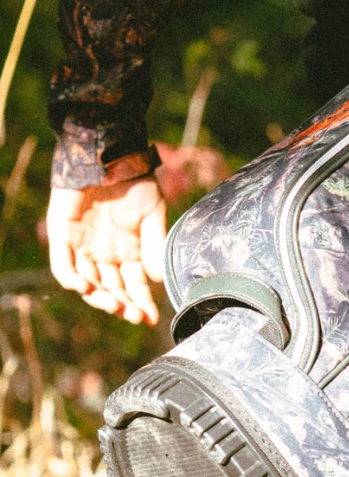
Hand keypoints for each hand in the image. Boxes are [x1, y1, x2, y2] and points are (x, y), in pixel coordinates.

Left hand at [47, 177, 166, 325]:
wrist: (108, 157)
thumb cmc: (135, 183)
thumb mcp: (153, 215)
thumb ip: (154, 246)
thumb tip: (157, 280)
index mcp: (130, 250)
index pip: (136, 285)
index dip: (143, 303)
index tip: (152, 319)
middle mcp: (107, 253)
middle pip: (113, 289)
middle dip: (124, 305)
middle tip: (134, 316)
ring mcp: (83, 246)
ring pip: (88, 283)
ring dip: (100, 298)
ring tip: (113, 305)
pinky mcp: (62, 235)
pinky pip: (63, 265)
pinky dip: (72, 279)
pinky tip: (85, 288)